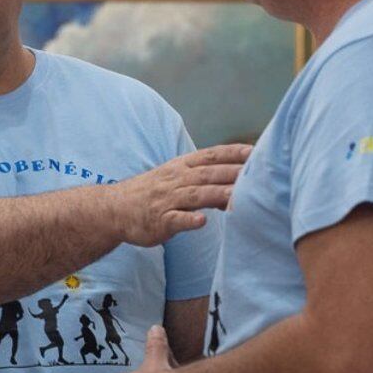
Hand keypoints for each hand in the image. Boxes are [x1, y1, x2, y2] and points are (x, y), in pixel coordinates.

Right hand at [109, 144, 252, 246]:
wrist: (114, 209)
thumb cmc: (152, 194)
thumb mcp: (177, 177)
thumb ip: (206, 178)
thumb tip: (238, 181)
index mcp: (181, 167)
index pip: (211, 155)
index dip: (232, 153)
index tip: (255, 151)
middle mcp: (176, 180)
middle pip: (208, 174)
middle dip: (233, 173)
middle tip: (257, 174)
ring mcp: (166, 200)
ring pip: (195, 195)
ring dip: (217, 194)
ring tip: (237, 197)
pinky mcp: (158, 221)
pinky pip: (174, 219)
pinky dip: (188, 220)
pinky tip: (202, 221)